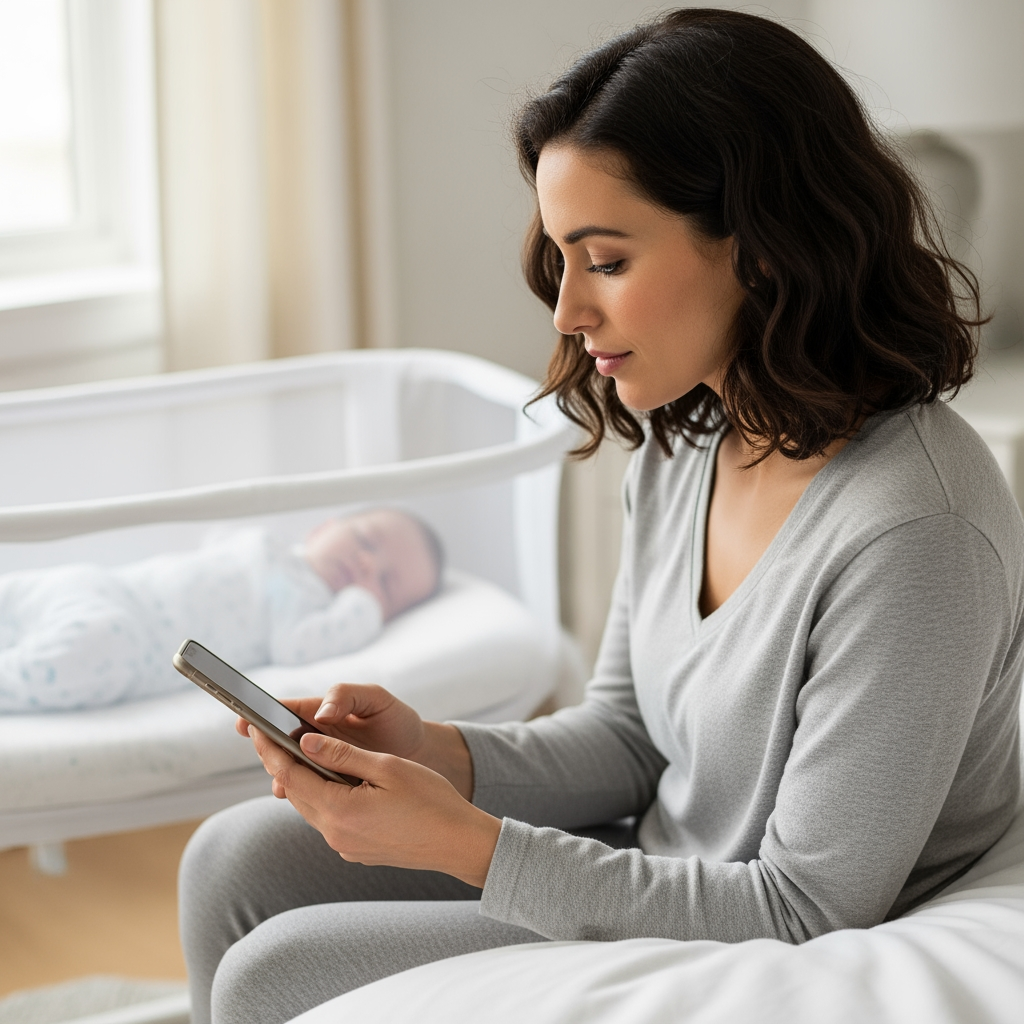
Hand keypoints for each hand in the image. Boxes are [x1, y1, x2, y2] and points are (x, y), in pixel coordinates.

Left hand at [248, 725, 500, 886]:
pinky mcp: (356, 850)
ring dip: (302, 780)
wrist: (458, 843)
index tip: (256, 728)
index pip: (289, 775)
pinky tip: (331, 781)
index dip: (269, 750)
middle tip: (268, 735)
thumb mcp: (388, 767)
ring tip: (296, 753)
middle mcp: (334, 833)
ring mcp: (344, 845)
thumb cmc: (431, 801)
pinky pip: (329, 819)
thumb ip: (344, 755)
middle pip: (296, 792)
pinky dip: (322, 797)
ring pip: (311, 806)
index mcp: (339, 810)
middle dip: (280, 762)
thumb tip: (307, 742)